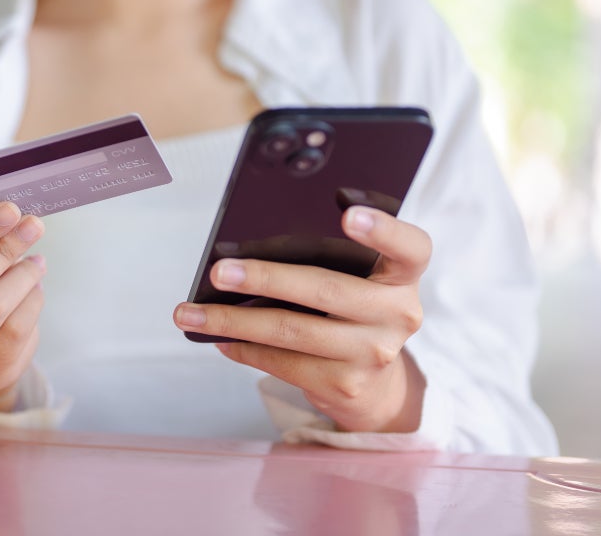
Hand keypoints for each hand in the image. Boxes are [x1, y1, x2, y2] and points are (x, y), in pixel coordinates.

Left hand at [173, 206, 430, 432]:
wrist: (376, 387)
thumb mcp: (360, 283)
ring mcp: (373, 353)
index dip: (383, 229)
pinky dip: (244, 348)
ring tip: (189, 313)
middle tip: (218, 272)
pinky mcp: (346, 384)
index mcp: (402, 276)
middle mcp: (398, 314)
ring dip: (232, 322)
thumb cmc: (352, 312)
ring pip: (292, 331)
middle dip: (264, 279)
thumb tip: (246, 249)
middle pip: (325, 289)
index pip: (410, 247)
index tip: (347, 213)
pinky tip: (218, 337)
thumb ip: (330, 260)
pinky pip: (283, 363)